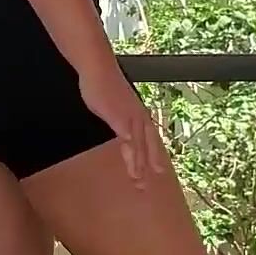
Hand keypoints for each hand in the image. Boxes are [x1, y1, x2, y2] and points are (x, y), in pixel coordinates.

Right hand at [79, 64, 167, 186]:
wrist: (99, 69)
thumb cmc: (104, 84)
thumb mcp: (114, 105)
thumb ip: (118, 117)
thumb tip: (118, 125)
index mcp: (138, 115)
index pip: (149, 139)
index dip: (153, 155)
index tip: (157, 171)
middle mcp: (139, 117)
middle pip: (148, 146)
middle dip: (149, 165)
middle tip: (148, 185)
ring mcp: (131, 117)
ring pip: (138, 146)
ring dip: (138, 164)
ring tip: (137, 181)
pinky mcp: (120, 117)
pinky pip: (127, 138)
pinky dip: (131, 150)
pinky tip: (131, 161)